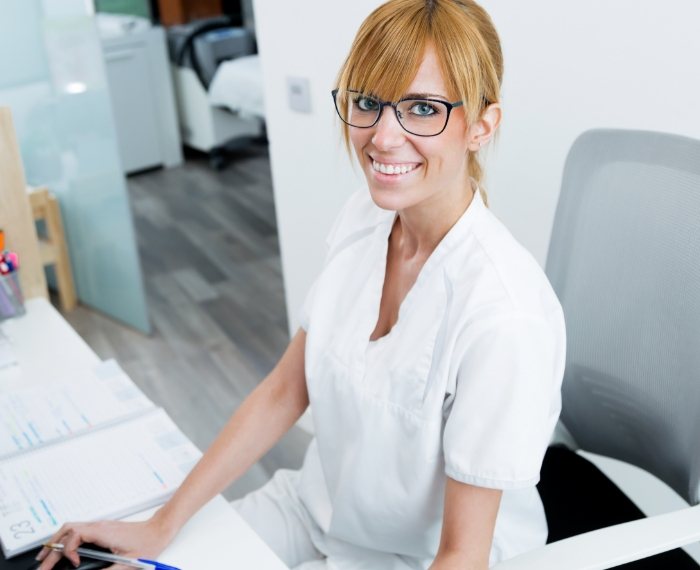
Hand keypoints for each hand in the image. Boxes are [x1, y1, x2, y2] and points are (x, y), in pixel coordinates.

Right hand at [35, 517, 174, 569]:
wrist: (159, 529)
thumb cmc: (147, 543)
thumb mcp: (127, 562)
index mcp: (103, 532)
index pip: (75, 535)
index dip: (68, 550)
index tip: (73, 564)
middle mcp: (99, 526)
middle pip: (67, 531)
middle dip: (52, 548)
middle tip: (42, 566)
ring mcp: (99, 526)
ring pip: (71, 528)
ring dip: (56, 541)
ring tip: (45, 558)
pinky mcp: (102, 528)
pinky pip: (78, 530)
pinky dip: (66, 539)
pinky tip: (64, 551)